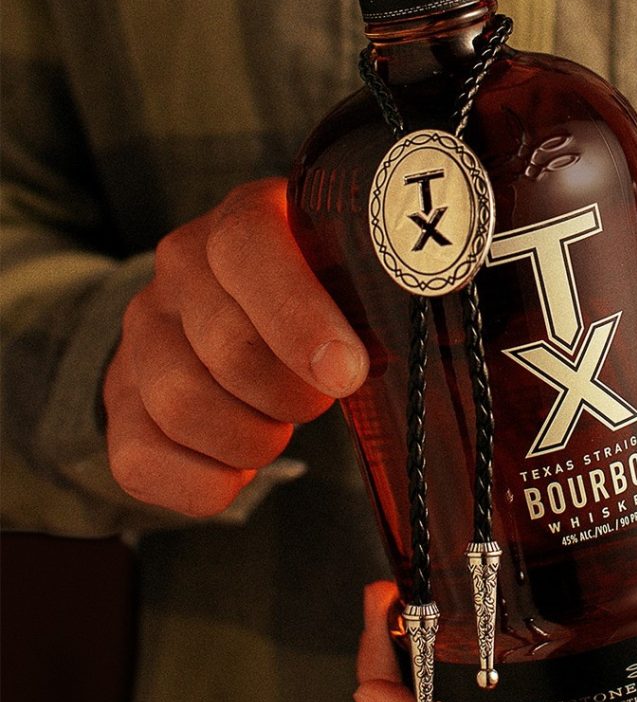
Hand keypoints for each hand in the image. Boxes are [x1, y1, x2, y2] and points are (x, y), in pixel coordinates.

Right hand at [103, 178, 367, 516]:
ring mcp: (143, 333)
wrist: (234, 308)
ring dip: (253, 437)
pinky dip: (205, 483)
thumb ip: (389, 280)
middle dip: (291, 394)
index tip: (347, 373)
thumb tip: (450, 307)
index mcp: (246, 218)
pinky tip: (240, 467)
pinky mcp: (120, 397)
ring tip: (281, 426)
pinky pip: (139, 460)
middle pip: (227, 346)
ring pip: (183, 405)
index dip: (299, 318)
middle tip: (322, 399)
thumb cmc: (321, 292)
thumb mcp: (353, 266)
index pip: (250, 248)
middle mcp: (180, 267)